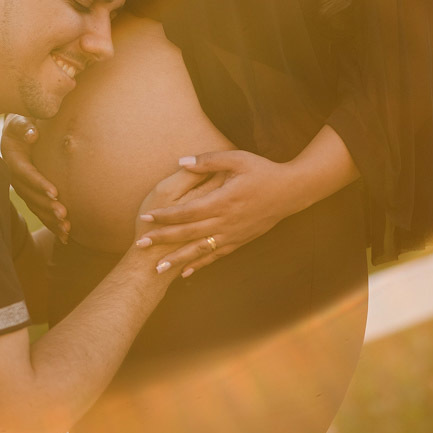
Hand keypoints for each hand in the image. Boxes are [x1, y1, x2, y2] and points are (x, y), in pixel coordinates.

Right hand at [1, 115, 69, 241]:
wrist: (18, 129)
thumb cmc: (23, 122)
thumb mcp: (19, 119)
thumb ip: (23, 125)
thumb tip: (33, 134)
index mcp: (12, 158)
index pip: (26, 173)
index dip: (39, 183)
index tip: (55, 192)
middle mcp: (14, 176)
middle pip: (31, 195)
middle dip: (47, 206)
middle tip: (64, 215)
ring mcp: (22, 188)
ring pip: (36, 207)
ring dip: (50, 220)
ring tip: (67, 229)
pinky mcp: (30, 195)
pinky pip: (40, 212)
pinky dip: (52, 225)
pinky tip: (66, 237)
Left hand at [134, 150, 296, 276]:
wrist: (291, 192)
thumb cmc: (262, 171)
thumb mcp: (237, 159)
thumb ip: (208, 161)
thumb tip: (181, 162)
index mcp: (223, 200)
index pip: (187, 211)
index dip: (165, 216)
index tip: (146, 219)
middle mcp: (226, 221)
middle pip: (188, 233)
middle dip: (163, 240)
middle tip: (140, 245)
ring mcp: (233, 234)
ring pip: (200, 250)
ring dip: (177, 260)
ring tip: (157, 269)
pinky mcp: (239, 241)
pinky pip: (215, 256)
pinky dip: (199, 264)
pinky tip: (185, 272)